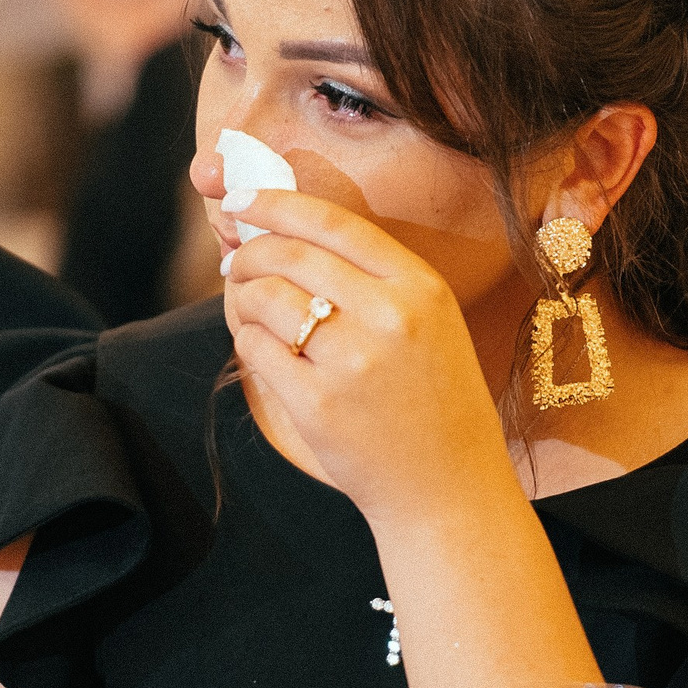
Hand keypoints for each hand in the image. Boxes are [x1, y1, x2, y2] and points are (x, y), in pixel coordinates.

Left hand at [222, 189, 520, 522]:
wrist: (448, 487)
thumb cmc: (435, 401)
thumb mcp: (431, 324)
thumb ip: (374, 279)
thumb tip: (287, 235)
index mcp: (421, 288)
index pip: (333, 222)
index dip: (277, 204)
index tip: (243, 200)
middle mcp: (389, 317)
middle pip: (290, 255)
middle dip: (250, 253)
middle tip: (238, 264)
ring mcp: (352, 362)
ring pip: (266, 298)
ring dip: (243, 297)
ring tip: (247, 308)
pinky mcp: (318, 405)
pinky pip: (257, 349)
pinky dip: (247, 340)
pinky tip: (261, 347)